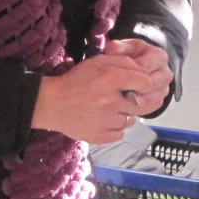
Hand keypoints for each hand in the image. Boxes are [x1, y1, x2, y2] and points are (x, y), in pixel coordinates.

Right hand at [30, 53, 156, 144]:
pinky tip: (104, 121)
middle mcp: (110, 100)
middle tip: (121, 100)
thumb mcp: (98, 62)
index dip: (143, 84)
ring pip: (130, 121)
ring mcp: (105, 121)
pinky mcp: (99, 136)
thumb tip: (145, 71)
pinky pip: (120, 134)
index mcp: (111, 78)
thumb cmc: (77, 80)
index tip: (136, 86)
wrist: (52, 103)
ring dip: (124, 116)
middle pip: (140, 104)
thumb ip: (124, 62)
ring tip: (108, 110)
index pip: (146, 83)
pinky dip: (115, 129)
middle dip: (133, 101)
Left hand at [102, 37, 173, 115]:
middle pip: (150, 84)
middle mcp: (166, 73)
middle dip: (132, 87)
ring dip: (134, 100)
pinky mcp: (161, 100)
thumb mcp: (126, 47)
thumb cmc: (133, 56)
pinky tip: (125, 105)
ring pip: (151, 98)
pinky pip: (150, 107)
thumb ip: (119, 47)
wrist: (143, 66)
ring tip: (119, 98)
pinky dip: (138, 108)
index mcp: (159, 56)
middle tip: (115, 89)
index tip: (114, 74)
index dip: (128, 71)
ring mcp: (165, 88)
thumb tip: (113, 49)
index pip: (145, 66)